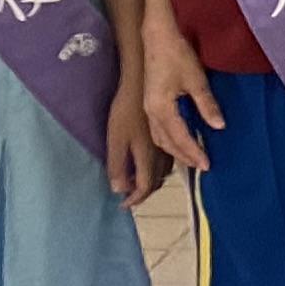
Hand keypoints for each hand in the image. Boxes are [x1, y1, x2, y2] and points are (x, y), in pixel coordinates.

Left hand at [103, 73, 168, 208]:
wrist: (143, 81)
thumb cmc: (126, 108)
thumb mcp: (116, 137)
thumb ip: (117, 164)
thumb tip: (118, 188)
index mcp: (147, 154)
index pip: (145, 185)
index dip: (135, 198)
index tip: (124, 205)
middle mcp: (160, 151)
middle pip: (158, 179)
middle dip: (145, 191)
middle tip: (131, 196)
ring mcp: (165, 140)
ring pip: (166, 168)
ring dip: (155, 179)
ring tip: (140, 182)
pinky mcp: (168, 129)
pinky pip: (168, 156)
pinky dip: (161, 166)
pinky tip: (153, 161)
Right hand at [142, 23, 222, 170]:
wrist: (156, 38)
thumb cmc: (177, 55)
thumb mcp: (196, 79)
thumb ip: (207, 104)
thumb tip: (219, 126)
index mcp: (161, 109)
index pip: (179, 137)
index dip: (193, 152)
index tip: (207, 165)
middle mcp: (151, 112)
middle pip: (167, 142)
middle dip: (184, 156)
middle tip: (202, 166)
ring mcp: (148, 108)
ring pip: (160, 138)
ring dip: (175, 150)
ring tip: (192, 158)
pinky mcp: (149, 103)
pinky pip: (158, 129)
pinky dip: (169, 140)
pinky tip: (179, 141)